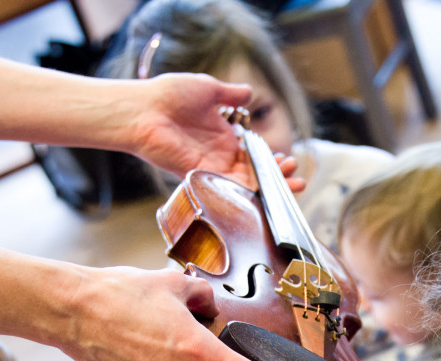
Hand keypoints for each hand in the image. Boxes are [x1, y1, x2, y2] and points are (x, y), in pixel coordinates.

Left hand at [126, 75, 303, 191]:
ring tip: (294, 185)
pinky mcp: (201, 176)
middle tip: (297, 177)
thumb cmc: (169, 95)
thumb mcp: (209, 89)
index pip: (254, 155)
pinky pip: (229, 188)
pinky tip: (268, 191)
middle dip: (279, 177)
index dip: (272, 160)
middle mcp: (219, 155)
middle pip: (255, 174)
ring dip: (271, 187)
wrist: (143, 108)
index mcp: (223, 136)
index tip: (288, 159)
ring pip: (247, 184)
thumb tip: (249, 92)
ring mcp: (210, 167)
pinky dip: (250, 192)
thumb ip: (231, 94)